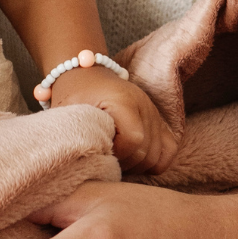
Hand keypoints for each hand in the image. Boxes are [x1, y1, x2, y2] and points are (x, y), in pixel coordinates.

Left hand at [43, 65, 178, 173]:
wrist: (87, 73)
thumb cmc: (74, 92)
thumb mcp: (68, 109)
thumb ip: (73, 132)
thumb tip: (75, 160)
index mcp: (124, 101)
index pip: (134, 141)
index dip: (118, 155)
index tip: (101, 154)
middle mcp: (145, 106)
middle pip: (146, 152)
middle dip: (125, 164)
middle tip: (106, 161)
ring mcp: (154, 114)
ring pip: (157, 155)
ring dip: (137, 165)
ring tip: (116, 160)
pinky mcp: (158, 121)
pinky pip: (168, 150)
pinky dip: (154, 161)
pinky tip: (135, 160)